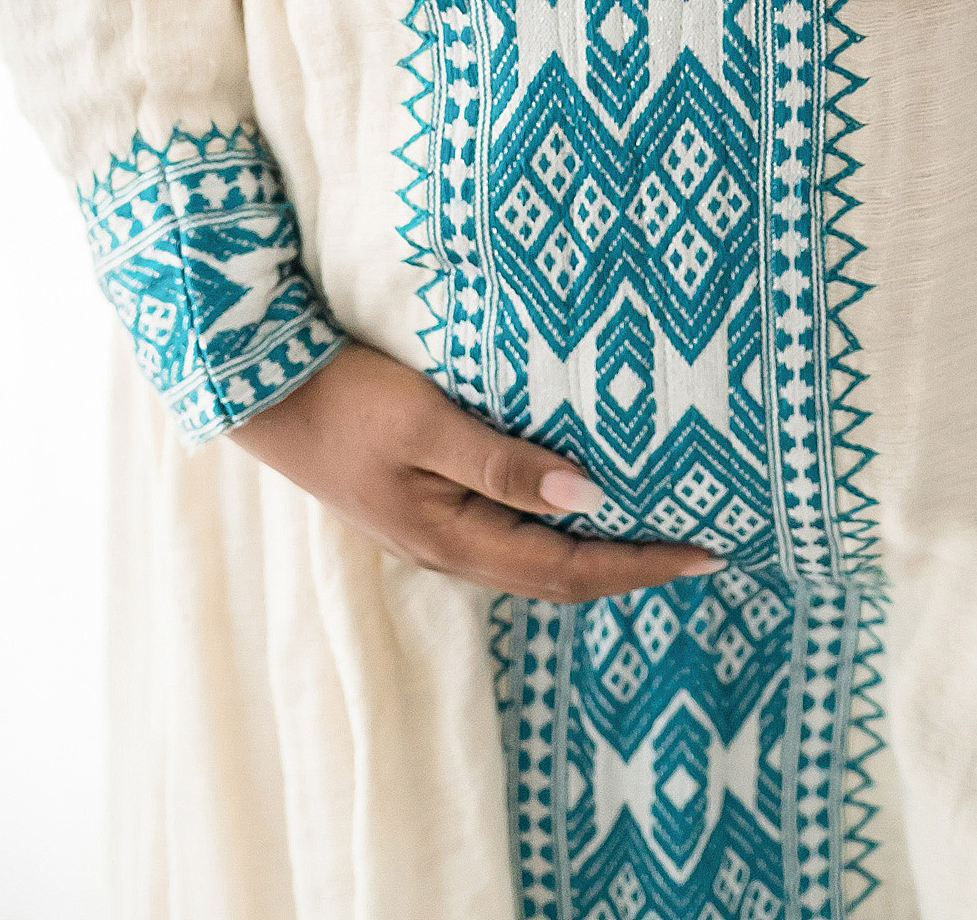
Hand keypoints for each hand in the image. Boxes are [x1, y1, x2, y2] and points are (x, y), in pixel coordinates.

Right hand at [233, 340, 718, 600]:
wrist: (268, 397)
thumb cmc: (348, 401)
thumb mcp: (428, 424)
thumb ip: (505, 464)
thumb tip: (590, 500)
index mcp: (456, 539)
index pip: (572, 570)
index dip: (643, 565)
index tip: (708, 553)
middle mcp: (449, 550)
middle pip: (560, 579)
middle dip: (632, 568)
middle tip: (700, 548)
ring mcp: (433, 534)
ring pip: (533, 562)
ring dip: (595, 554)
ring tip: (654, 528)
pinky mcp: (422, 507)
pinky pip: (506, 536)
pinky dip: (554, 532)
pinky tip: (574, 502)